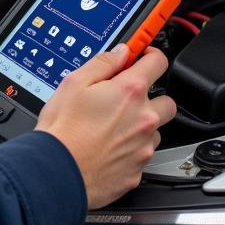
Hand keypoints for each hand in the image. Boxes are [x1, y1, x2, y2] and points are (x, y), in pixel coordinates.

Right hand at [35, 45, 175, 208]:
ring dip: (141, 125)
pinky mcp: (138, 171)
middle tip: (126, 98)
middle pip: (167, 101)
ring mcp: (144, 147)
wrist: (57, 172)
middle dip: (151, 96)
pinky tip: (107, 148)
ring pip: (155, 131)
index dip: (151, 55)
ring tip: (111, 127)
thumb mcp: (74, 83)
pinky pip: (142, 155)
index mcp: (130, 92)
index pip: (158, 63)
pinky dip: (130, 150)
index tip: (144, 56)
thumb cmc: (63, 130)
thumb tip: (120, 53)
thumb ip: (102, 63)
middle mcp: (144, 119)